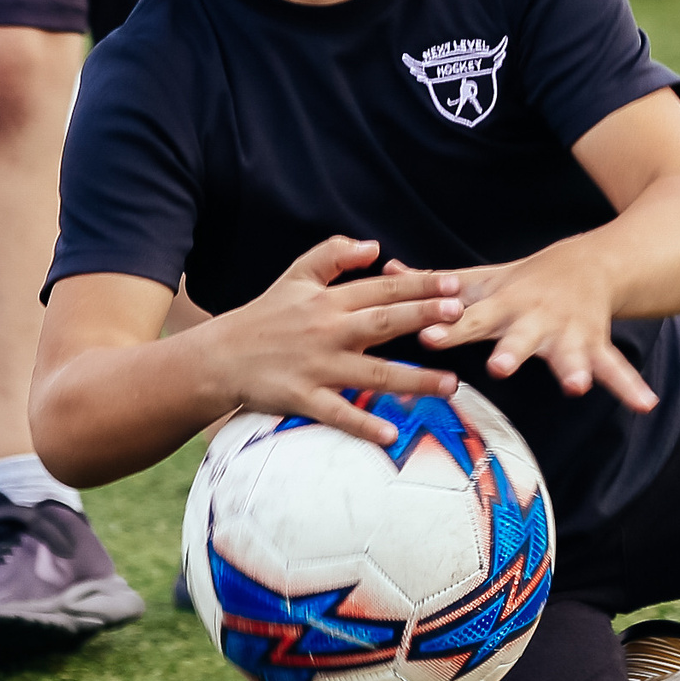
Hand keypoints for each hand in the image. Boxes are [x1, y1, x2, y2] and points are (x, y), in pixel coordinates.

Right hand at [205, 237, 461, 443]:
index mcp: (328, 301)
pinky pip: (338, 413)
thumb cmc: (263, 317)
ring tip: (450, 384)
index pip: (381, 288)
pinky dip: (363, 424)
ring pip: (372, 373)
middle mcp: (327, 331)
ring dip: (412, 378)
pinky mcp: (303, 398)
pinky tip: (390, 434)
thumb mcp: (295, 276)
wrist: (219, 357)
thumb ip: (333, 254)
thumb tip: (374, 246)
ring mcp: (317, 367)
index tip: (454, 283)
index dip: (419, 284)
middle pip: (383, 323)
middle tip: (460, 315)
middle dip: (423, 318)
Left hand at [399, 244, 658, 409]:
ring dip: (572, 369)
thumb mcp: (482, 280)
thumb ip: (435, 281)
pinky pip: (615, 368)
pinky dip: (630, 386)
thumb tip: (387, 269)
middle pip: (519, 338)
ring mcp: (567, 334)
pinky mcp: (595, 345)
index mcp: (502, 307)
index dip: (448, 327)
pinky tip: (646, 405)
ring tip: (575, 387)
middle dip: (511, 352)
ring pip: (568, 353)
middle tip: (501, 367)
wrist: (589, 264)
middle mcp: (534, 320)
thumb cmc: (523, 282)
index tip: (428, 336)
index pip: (467, 318)